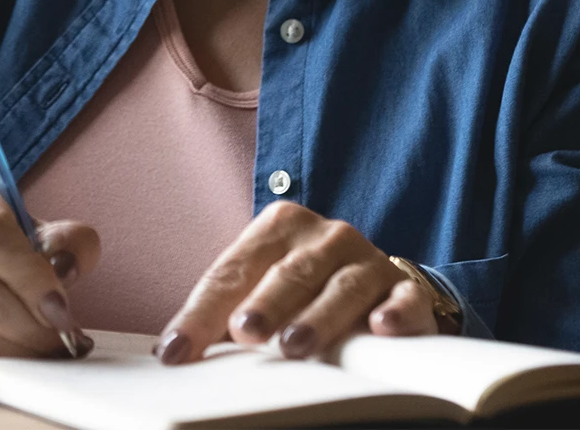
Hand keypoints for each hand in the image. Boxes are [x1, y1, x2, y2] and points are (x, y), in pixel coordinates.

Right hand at [0, 175, 99, 367]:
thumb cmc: (1, 237)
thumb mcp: (38, 224)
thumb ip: (68, 242)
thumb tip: (68, 270)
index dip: (28, 278)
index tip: (61, 309)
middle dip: (30, 327)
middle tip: (63, 338)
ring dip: (17, 350)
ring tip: (46, 348)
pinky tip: (16, 355)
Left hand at [157, 203, 439, 363]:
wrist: (381, 285)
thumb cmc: (306, 290)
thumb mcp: (263, 288)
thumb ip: (225, 311)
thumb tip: (173, 351)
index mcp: (278, 227)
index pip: (232, 271)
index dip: (201, 312)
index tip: (176, 352)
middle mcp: (324, 235)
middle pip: (287, 273)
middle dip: (263, 304)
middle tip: (242, 332)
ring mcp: (367, 260)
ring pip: (341, 286)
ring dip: (318, 316)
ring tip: (295, 345)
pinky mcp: (405, 289)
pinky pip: (402, 299)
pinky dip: (394, 313)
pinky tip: (380, 328)